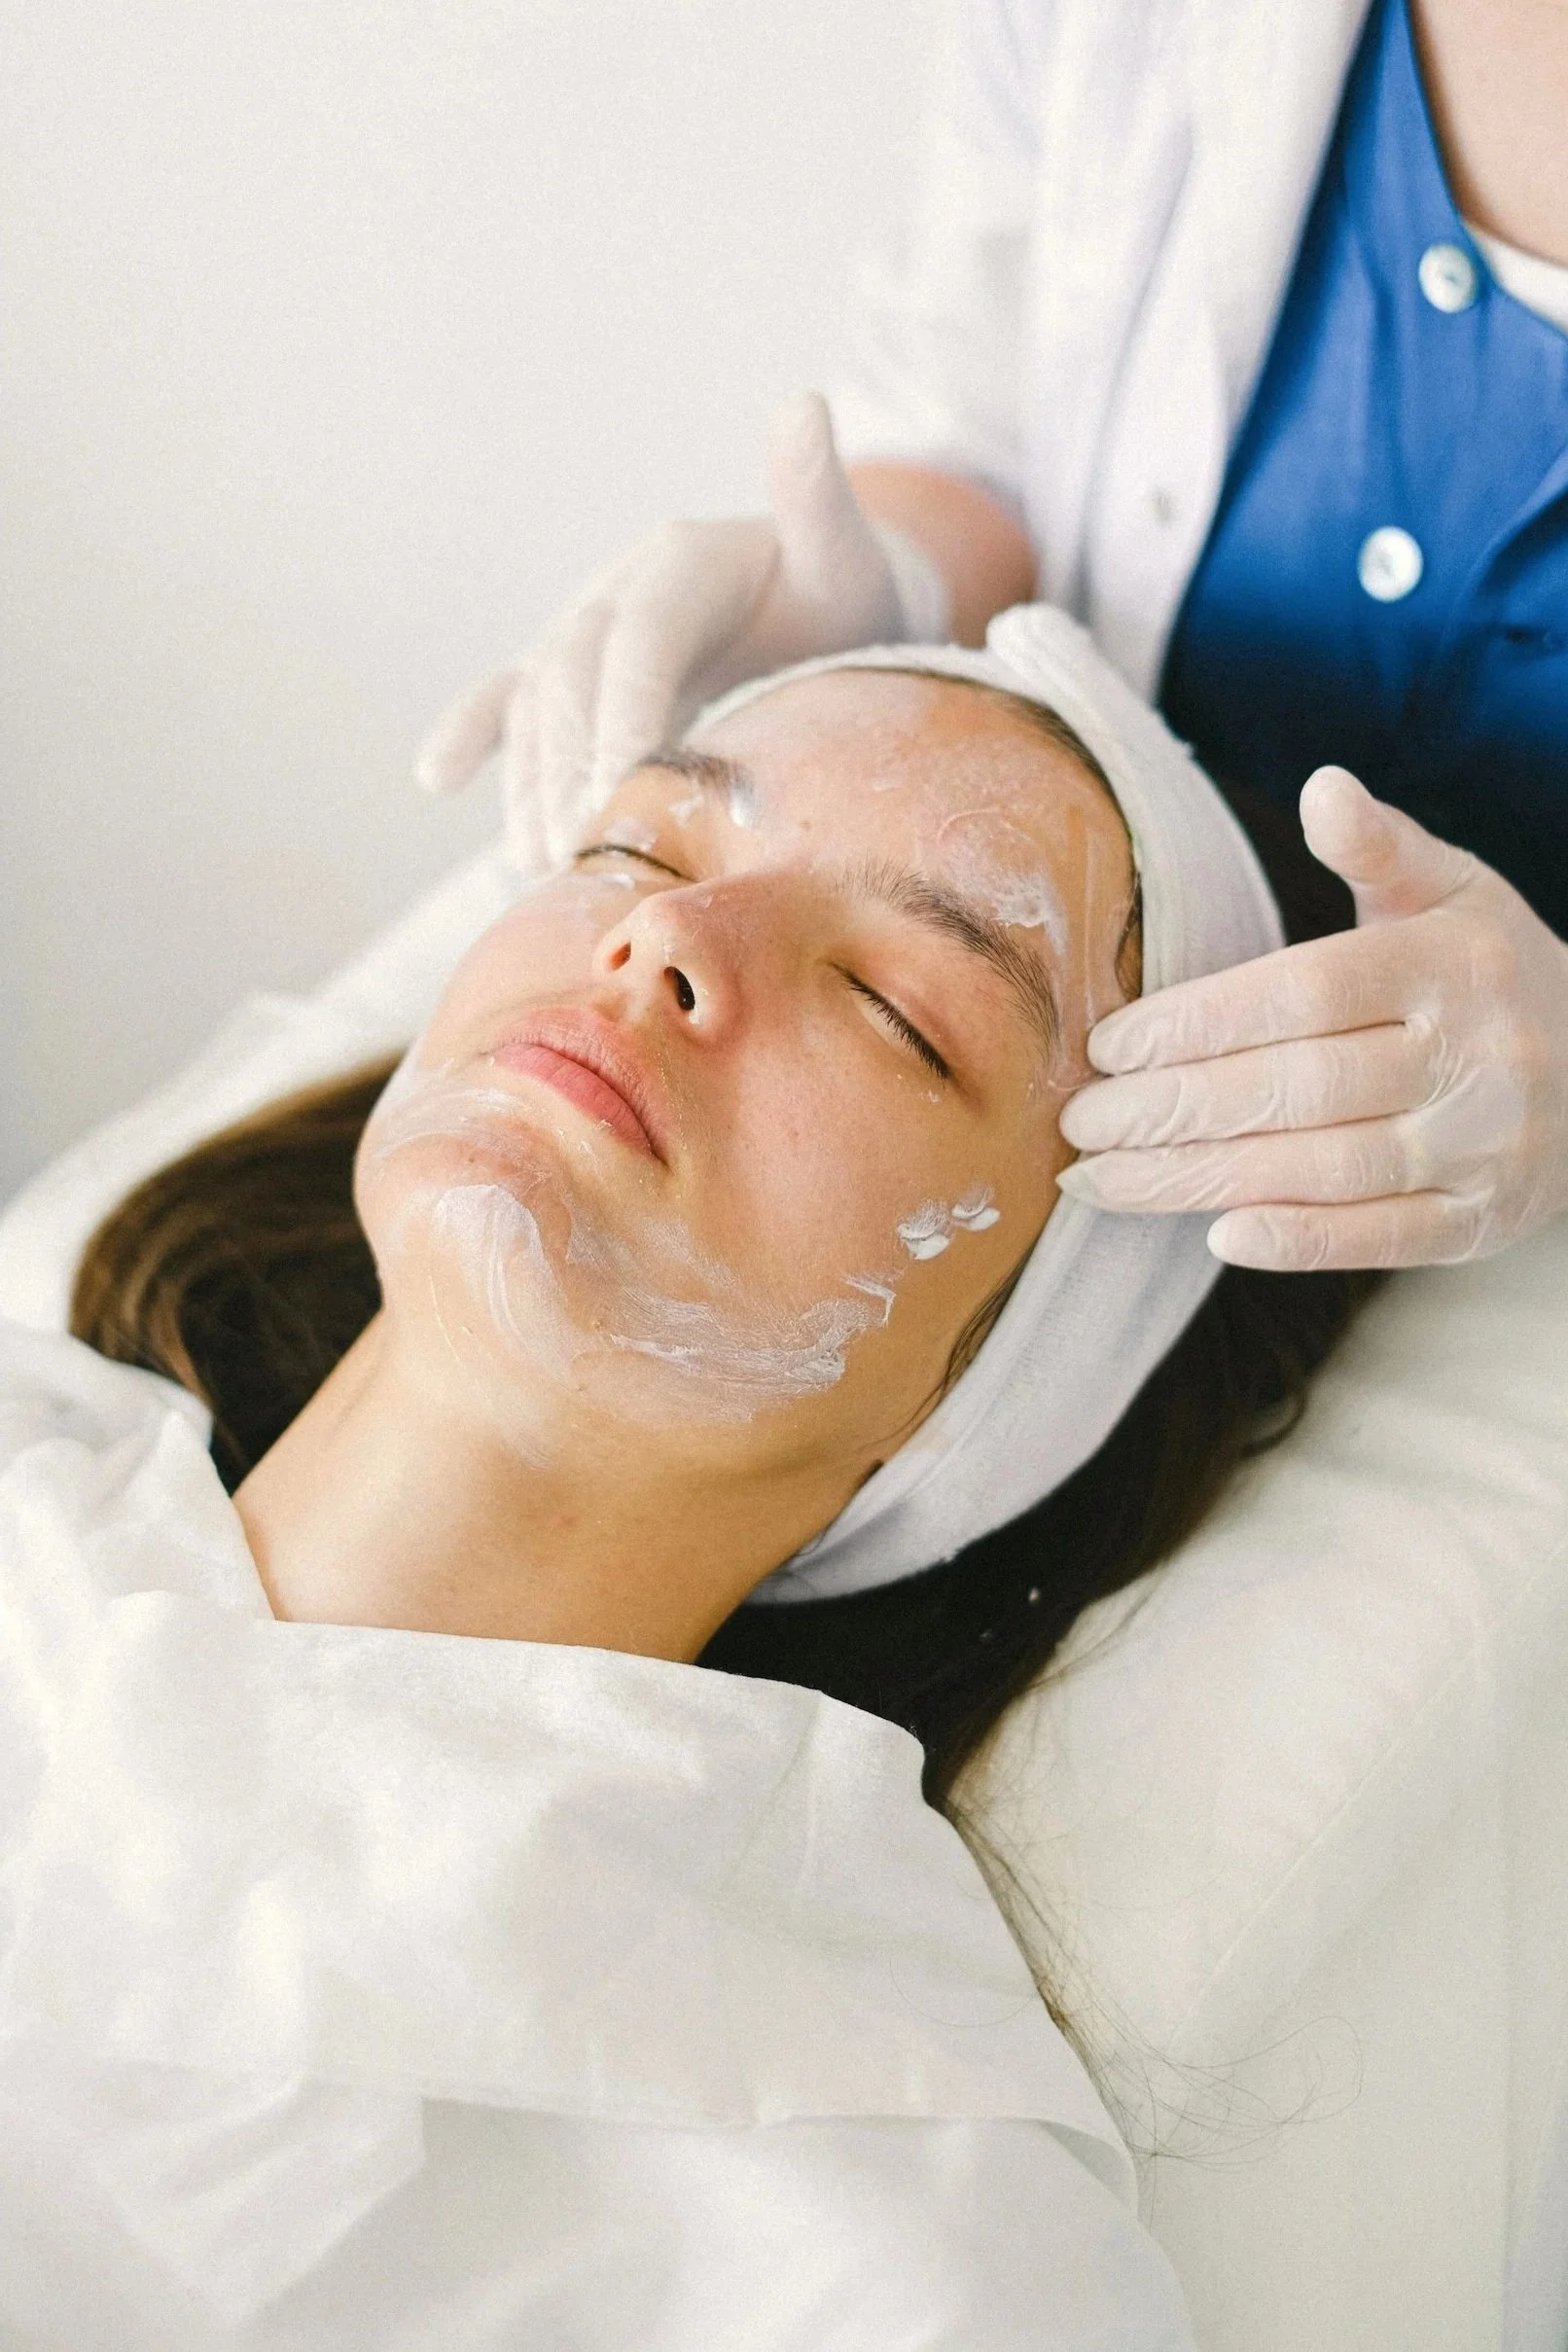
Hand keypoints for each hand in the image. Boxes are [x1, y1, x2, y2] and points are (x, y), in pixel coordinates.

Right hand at [412, 391, 950, 874]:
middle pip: (576, 677)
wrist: (828, 602)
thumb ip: (816, 496)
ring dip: (530, 779)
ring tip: (539, 856)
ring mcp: (589, 631)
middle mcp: (621, 590)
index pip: (643, 637)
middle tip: (578, 842)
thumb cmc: (846, 588)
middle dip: (570, 761)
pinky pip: (515, 702)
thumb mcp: (846, 549)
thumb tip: (803, 403)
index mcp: (682, 560)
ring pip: (540, 704)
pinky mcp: (576, 673)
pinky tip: (436, 777)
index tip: (624, 776)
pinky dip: (475, 734)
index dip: (628, 704)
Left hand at [1057, 767, 1567, 1269]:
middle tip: (1079, 1125)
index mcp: (1450, 964)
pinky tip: (1216, 1235)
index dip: (1197, 1023)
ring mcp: (1485, 1146)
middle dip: (1173, 1110)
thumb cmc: (1487, 972)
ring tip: (1103, 1182)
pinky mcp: (1484, 1220)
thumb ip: (1379, 847)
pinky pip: (1383, 1238)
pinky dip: (1301, 1240)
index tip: (1108, 1048)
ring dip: (1202, 1179)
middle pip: (1298, 1088)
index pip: (1301, 994)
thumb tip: (1323, 787)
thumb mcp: (1451, 892)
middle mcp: (1474, 1057)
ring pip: (1324, 1169)